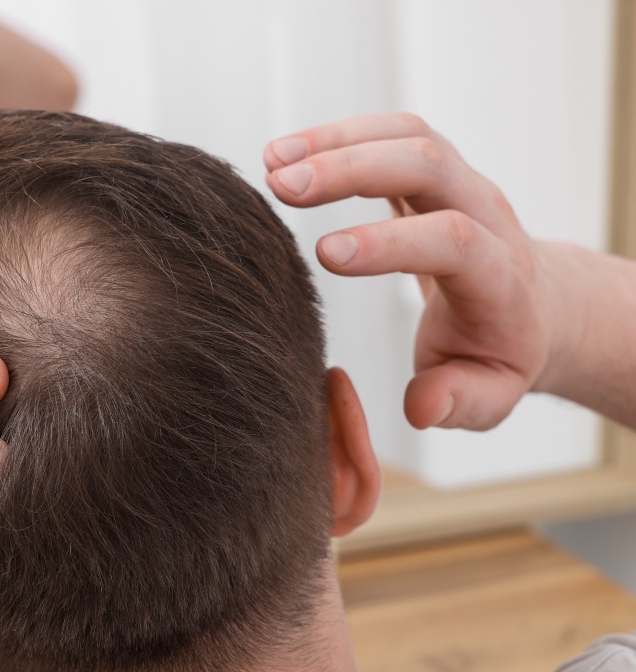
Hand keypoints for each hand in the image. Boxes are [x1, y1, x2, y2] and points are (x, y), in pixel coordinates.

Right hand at [264, 113, 571, 430]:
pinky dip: (336, 136)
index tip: (323, 255)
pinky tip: (285, 154)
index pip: (452, 240)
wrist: (530, 306)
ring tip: (271, 162)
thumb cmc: (496, 356)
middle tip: (283, 186)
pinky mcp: (432, 173)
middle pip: (427, 164)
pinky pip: (390, 135)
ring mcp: (460, 185)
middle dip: (352, 169)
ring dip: (335, 141)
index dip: (389, 243)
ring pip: (406, 136)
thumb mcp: (489, 397)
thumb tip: (423, 406)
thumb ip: (460, 403)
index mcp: (498, 277)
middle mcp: (486, 214)